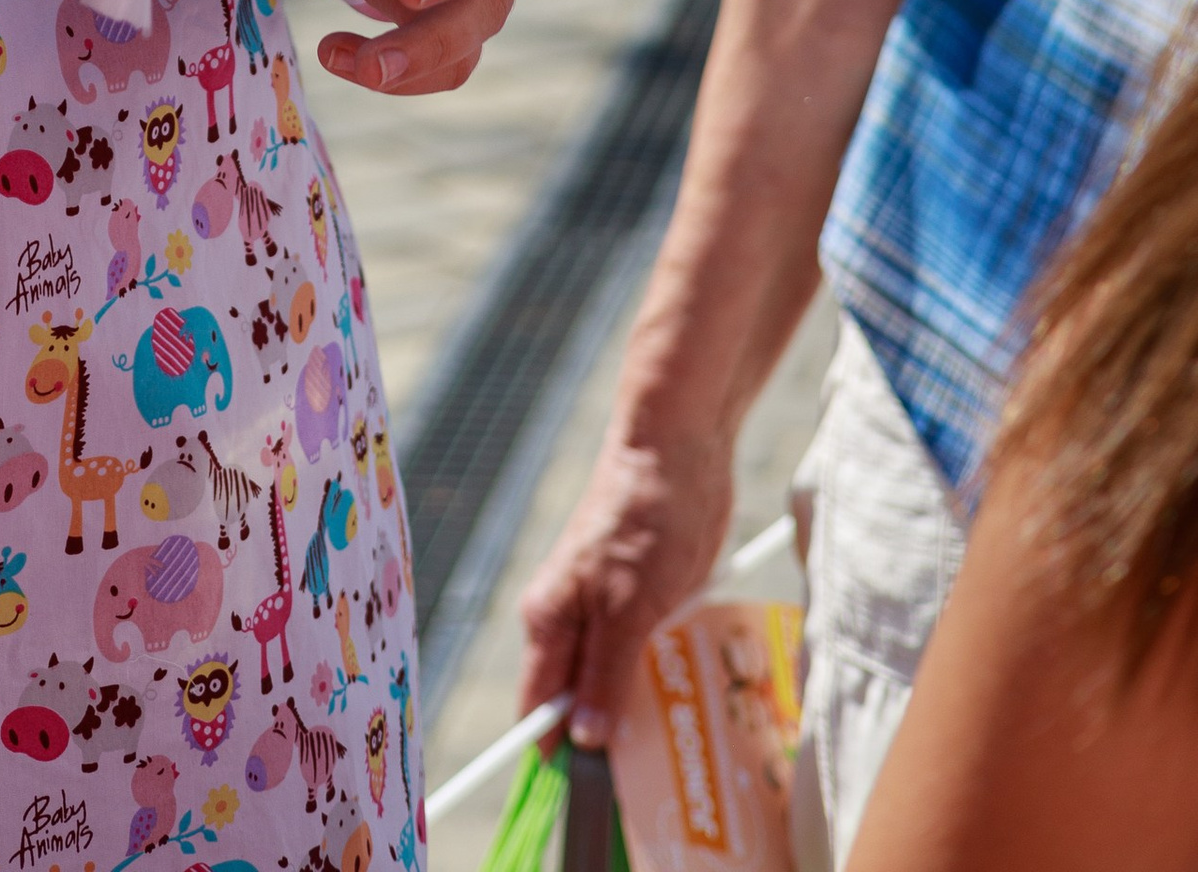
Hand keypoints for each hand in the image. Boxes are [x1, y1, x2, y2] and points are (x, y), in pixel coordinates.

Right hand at [514, 419, 738, 747]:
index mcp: (549, 621)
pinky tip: (699, 688)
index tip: (603, 794)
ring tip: (688, 729)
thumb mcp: (630, 606)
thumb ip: (605, 673)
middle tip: (661, 763)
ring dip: (648, 706)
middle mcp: (570, 620)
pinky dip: (668, 675)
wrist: (679, 447)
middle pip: (583, 702)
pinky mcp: (639, 601)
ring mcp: (605, 610)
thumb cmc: (647, 517)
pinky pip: (646, 657)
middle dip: (615, 737)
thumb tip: (585, 739)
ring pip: (618, 681)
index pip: (543, 710)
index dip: (566, 756)